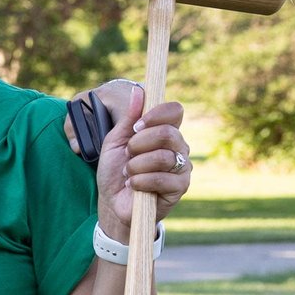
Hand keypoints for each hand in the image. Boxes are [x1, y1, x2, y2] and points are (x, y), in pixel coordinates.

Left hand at [96, 88, 190, 239]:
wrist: (113, 202)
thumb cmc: (115, 170)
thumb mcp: (115, 142)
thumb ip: (128, 119)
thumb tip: (138, 91)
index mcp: (165, 132)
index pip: (175, 111)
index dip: (156, 114)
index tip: (136, 126)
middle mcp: (179, 147)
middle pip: (168, 133)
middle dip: (139, 144)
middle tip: (128, 155)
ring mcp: (182, 167)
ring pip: (163, 157)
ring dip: (136, 166)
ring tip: (128, 173)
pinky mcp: (180, 188)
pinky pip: (160, 178)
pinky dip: (139, 181)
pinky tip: (133, 186)